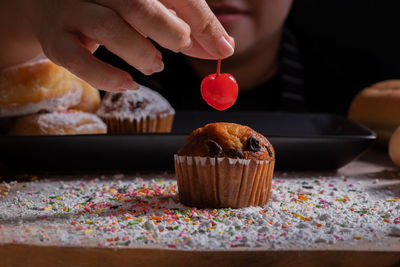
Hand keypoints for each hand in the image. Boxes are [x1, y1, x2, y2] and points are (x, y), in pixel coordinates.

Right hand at [27, 0, 234, 91]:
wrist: (53, 6)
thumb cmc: (112, 7)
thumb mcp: (153, 10)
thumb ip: (186, 27)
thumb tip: (222, 48)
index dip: (202, 22)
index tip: (222, 49)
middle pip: (138, 4)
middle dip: (169, 32)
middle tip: (180, 46)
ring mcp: (73, 10)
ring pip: (110, 28)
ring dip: (141, 53)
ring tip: (154, 65)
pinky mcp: (56, 38)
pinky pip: (79, 60)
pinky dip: (107, 77)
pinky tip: (127, 83)